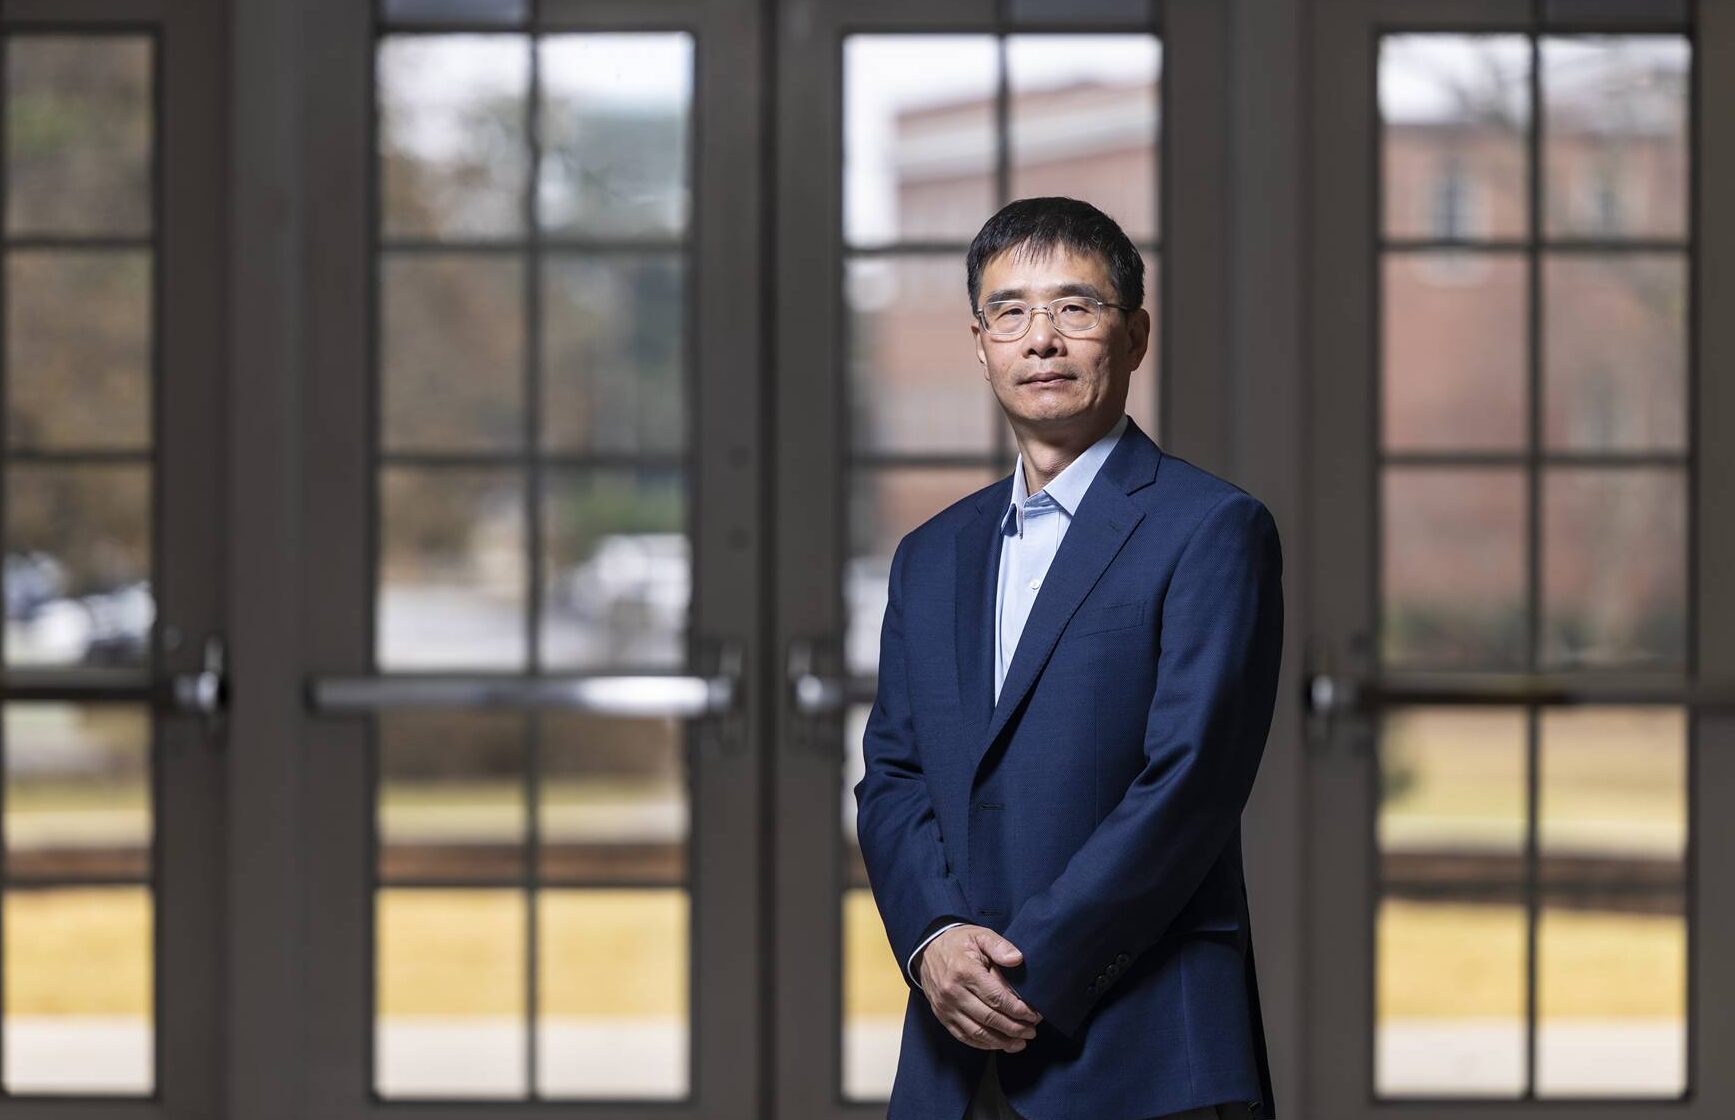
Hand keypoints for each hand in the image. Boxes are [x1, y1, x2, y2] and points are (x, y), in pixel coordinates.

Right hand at [916, 925, 1042, 1051]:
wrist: (926, 949)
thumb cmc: (958, 942)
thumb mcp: (979, 935)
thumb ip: (999, 946)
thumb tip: (1017, 959)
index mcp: (965, 971)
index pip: (996, 998)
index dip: (1018, 1010)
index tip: (1034, 1015)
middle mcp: (953, 992)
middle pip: (989, 1018)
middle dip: (1014, 1028)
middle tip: (1032, 1031)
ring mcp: (945, 1007)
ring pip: (977, 1032)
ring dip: (1001, 1041)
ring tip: (1020, 1042)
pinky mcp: (942, 1016)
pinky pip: (964, 1036)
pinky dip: (983, 1044)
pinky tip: (1000, 1044)